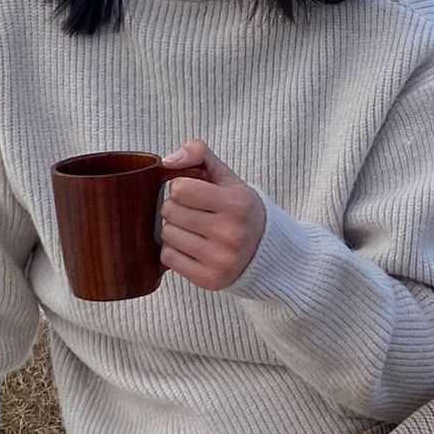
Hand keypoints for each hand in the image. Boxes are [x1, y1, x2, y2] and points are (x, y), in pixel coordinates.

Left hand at [158, 140, 265, 291]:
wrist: (267, 251)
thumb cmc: (240, 209)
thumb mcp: (227, 177)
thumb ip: (198, 153)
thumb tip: (167, 161)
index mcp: (236, 203)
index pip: (179, 188)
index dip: (181, 187)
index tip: (193, 193)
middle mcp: (230, 233)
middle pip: (169, 211)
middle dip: (176, 208)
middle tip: (193, 212)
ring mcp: (221, 259)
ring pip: (166, 235)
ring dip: (173, 229)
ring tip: (193, 230)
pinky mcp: (211, 280)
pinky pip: (168, 258)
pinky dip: (173, 250)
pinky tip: (191, 247)